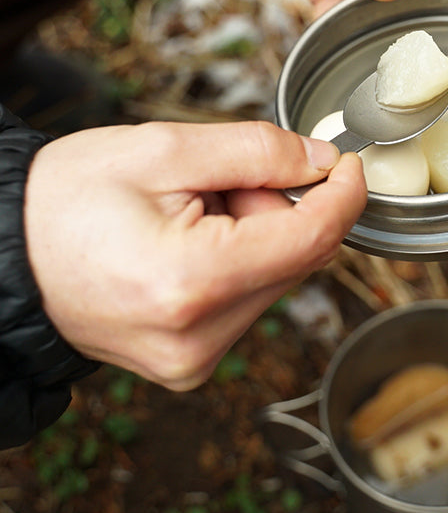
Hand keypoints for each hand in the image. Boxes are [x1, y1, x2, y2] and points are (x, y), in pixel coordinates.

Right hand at [24, 121, 365, 389]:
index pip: (312, 239)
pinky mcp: (191, 363)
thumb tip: (321, 161)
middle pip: (297, 258)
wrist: (4, 255)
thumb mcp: (164, 149)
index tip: (347, 163)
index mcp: (192, 281)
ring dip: (257, 233)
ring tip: (191, 213)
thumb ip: (257, 151)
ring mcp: (194, 360)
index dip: (344, 195)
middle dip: (279, 206)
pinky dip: (239, 260)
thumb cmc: (67, 199)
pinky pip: (249, 299)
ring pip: (277, 278)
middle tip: (219, 180)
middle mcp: (199, 338)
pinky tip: (190, 243)